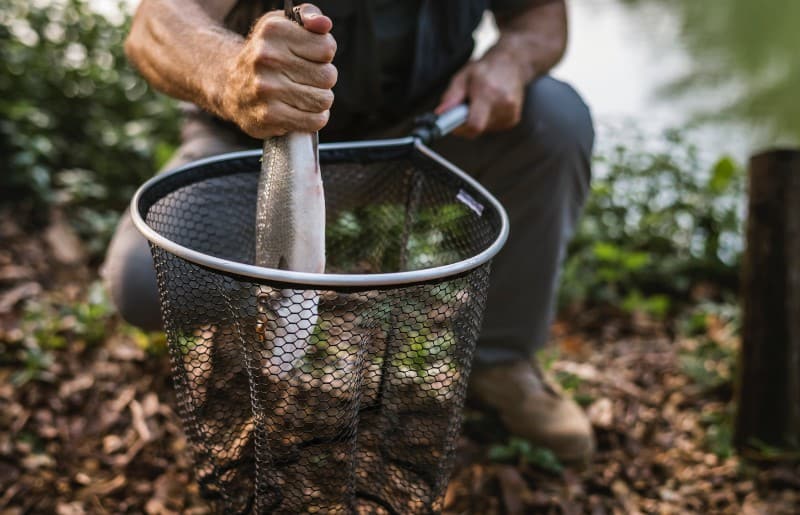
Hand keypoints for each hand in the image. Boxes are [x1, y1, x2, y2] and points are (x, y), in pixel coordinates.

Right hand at [219, 3, 336, 137]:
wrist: (230, 85)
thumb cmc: (266, 54)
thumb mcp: (283, 25)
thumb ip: (308, 16)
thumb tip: (324, 25)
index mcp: (274, 32)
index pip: (327, 48)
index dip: (324, 55)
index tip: (310, 56)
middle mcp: (267, 58)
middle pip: (328, 76)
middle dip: (323, 79)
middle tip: (305, 78)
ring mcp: (267, 89)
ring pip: (323, 100)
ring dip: (320, 100)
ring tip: (303, 94)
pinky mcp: (269, 116)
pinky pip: (314, 121)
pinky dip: (314, 118)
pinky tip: (301, 110)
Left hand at [435, 52, 525, 138]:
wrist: (512, 64)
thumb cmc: (483, 70)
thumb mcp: (463, 76)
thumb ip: (451, 96)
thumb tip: (440, 113)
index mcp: (488, 92)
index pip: (474, 125)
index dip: (460, 128)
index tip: (452, 123)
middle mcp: (503, 104)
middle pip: (477, 128)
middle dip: (467, 121)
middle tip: (466, 107)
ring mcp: (510, 113)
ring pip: (484, 129)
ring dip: (478, 120)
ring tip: (480, 102)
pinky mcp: (513, 119)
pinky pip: (492, 127)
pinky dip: (487, 120)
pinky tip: (490, 105)